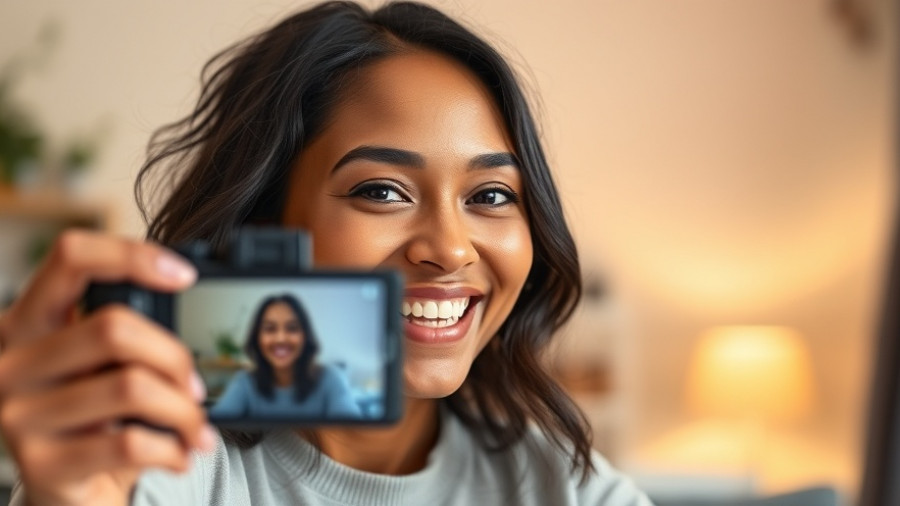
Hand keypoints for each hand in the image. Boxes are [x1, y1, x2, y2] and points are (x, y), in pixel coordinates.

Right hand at [0, 230, 214, 505]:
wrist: (64, 497)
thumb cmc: (91, 419)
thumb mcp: (97, 367)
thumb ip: (122, 334)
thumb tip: (188, 306)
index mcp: (27, 321)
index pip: (71, 258)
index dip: (131, 256)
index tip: (184, 275)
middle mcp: (11, 361)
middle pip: (116, 328)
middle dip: (175, 357)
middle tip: (194, 387)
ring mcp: (19, 414)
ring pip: (131, 387)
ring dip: (183, 410)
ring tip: (196, 426)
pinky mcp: (41, 465)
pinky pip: (129, 443)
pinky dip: (172, 448)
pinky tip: (180, 454)